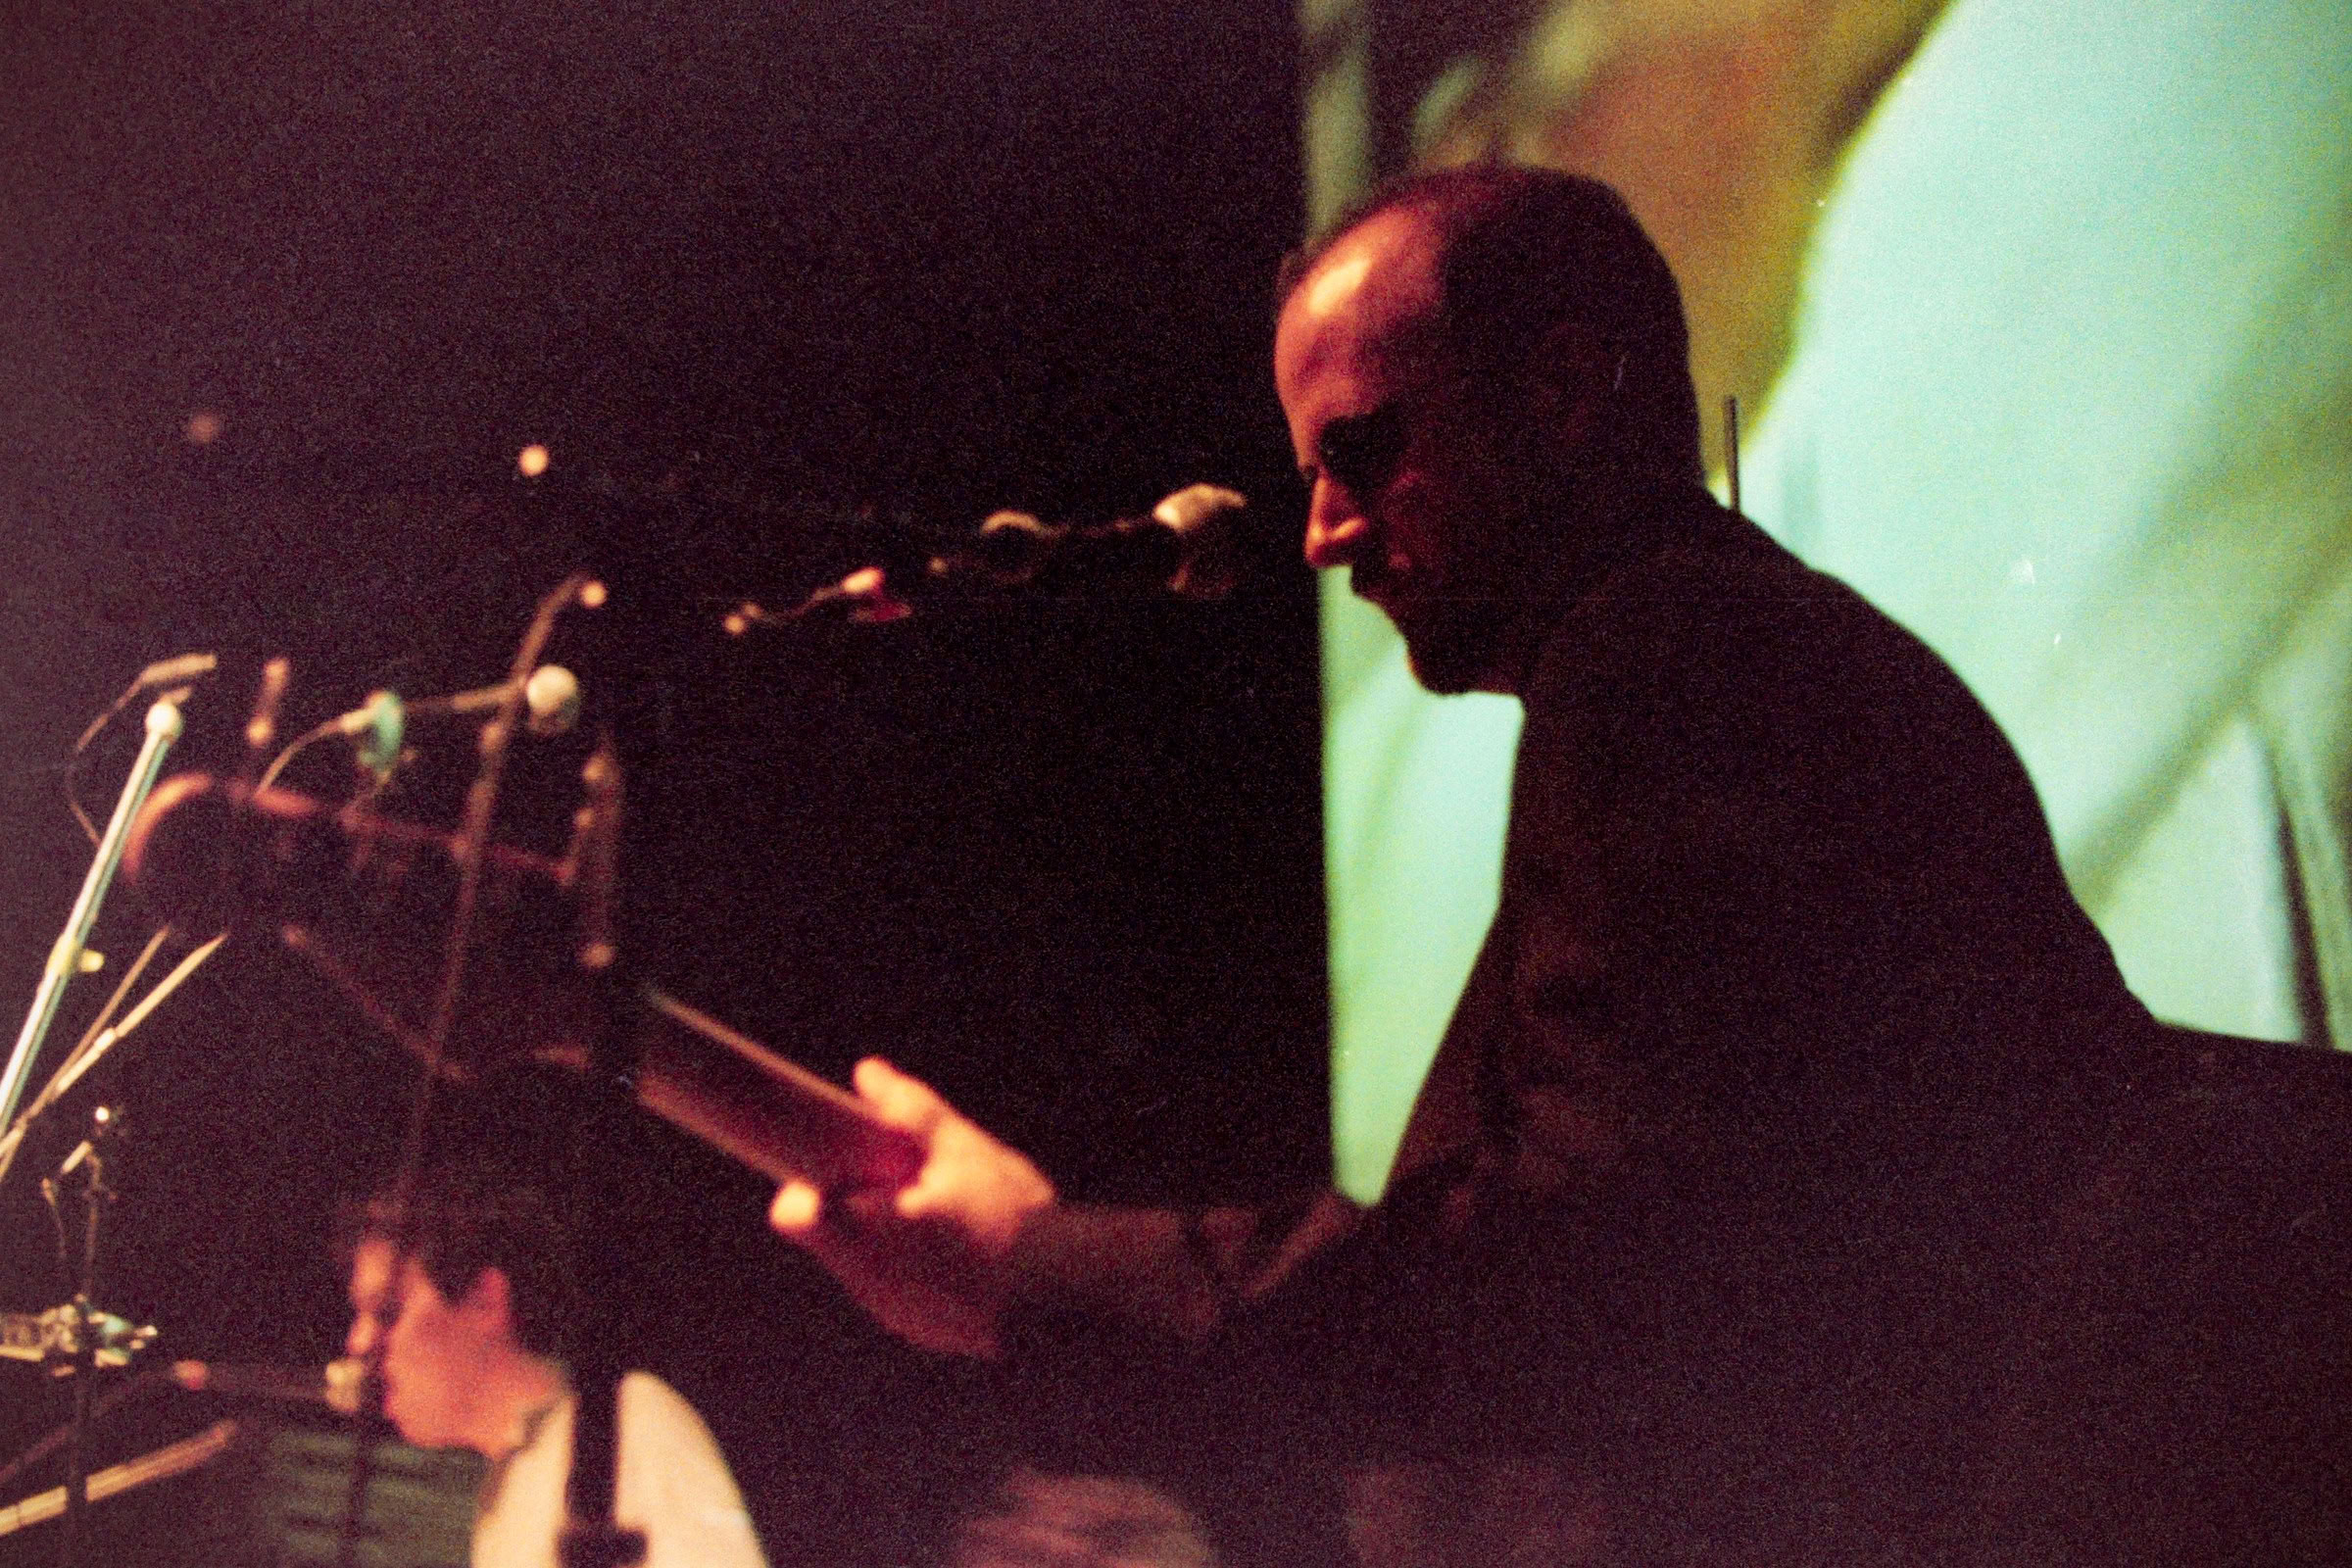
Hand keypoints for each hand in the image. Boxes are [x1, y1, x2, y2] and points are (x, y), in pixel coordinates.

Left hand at [769, 1057, 1055, 1357]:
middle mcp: (865, 1278)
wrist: (1058, 1298)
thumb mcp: (962, 1148)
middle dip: (864, 1206)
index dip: (808, 1187)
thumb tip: (870, 1075)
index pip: (791, 1211)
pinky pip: (902, 1290)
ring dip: (892, 1237)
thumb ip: (910, 1110)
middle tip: (910, 1183)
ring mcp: (892, 1310)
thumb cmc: (1008, 1218)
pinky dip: (920, 1270)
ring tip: (944, 1215)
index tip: (844, 1167)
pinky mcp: (920, 1330)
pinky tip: (962, 1252)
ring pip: (870, 1262)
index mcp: (862, 1228)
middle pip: (835, 1233)